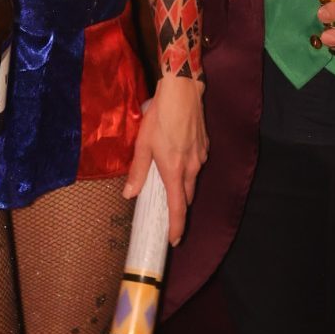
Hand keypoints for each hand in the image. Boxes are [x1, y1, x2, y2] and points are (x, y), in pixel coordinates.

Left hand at [123, 77, 207, 245]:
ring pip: (192, 180)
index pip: (177, 208)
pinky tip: (177, 157)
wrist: (182, 92)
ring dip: (182, 186)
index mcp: (174, 171)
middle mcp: (191, 168)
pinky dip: (187, 169)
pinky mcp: (204, 147)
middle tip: (166, 212)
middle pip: (186, 196)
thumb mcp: (142, 144)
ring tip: (168, 181)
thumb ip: (138, 171)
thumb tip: (129, 194)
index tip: (174, 240)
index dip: (176, 226)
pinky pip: (196, 165)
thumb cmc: (159, 117)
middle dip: (178, 207)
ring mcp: (200, 157)